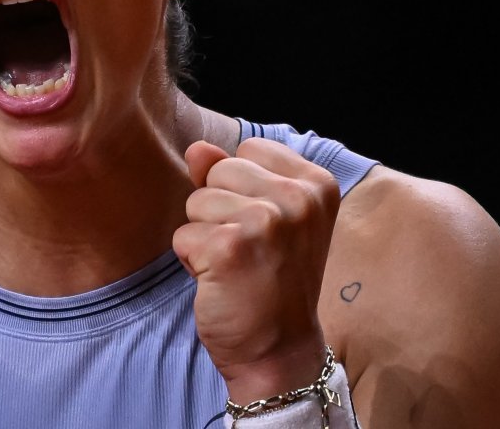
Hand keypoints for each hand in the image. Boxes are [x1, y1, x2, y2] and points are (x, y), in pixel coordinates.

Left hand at [172, 137, 340, 401]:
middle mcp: (298, 199)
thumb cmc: (272, 280)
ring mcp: (266, 222)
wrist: (279, 350)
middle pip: (219, 171)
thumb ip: (233, 175)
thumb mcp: (267, 218)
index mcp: (317, 184)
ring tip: (235, 266)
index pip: (250, 149)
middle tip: (248, 251)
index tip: (265, 228)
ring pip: (196, 201)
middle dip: (219, 211)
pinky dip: (191, 262)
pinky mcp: (230, 248)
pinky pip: (183, 235)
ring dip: (204, 237)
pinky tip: (221, 282)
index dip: (242, 188)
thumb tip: (197, 149)